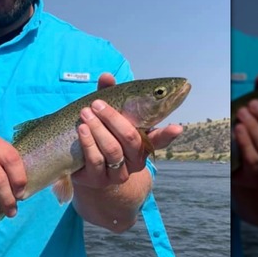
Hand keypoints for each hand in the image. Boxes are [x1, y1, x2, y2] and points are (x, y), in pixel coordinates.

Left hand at [72, 74, 182, 188]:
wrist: (82, 166)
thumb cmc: (99, 133)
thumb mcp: (105, 115)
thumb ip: (109, 96)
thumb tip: (107, 76)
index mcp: (142, 143)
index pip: (159, 139)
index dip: (168, 135)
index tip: (176, 127)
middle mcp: (135, 160)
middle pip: (130, 139)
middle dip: (112, 118)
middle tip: (97, 103)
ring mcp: (118, 173)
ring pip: (113, 150)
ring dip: (97, 129)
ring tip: (85, 113)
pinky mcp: (99, 180)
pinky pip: (96, 161)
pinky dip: (88, 142)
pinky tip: (81, 129)